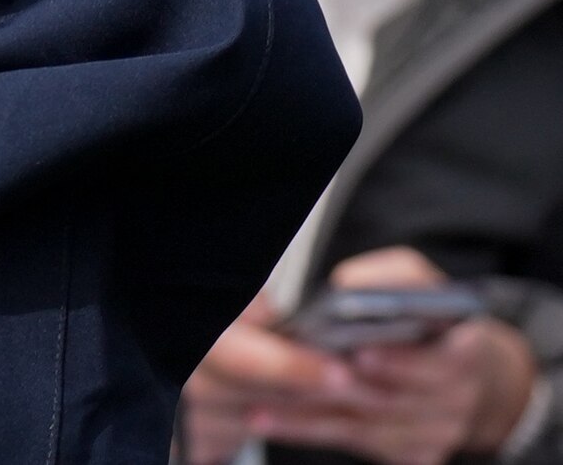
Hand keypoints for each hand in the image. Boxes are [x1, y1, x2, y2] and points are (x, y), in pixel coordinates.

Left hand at [182, 254, 537, 463]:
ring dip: (310, 417)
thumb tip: (349, 287)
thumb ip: (390, 279)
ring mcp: (438, 431)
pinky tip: (269, 419)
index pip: (442, 361)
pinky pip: (356, 444)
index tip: (360, 355)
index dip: (400, 362)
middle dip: (338, 390)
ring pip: (366, 428)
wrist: (467, 374)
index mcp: (467, 350)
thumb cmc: (429, 320)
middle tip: (290, 381)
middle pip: (393, 400)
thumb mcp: (417, 282)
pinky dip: (310, 430)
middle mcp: (458, 397)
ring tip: (259, 405)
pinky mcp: (414, 453)